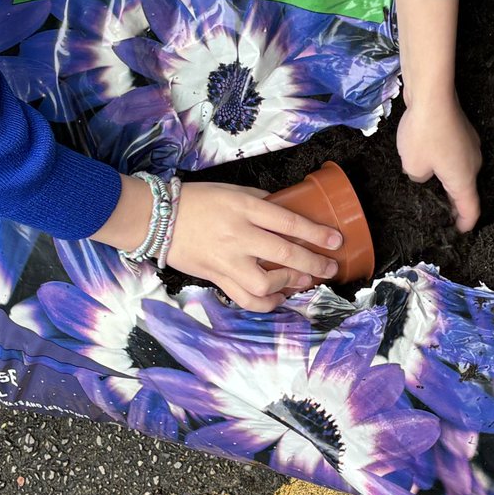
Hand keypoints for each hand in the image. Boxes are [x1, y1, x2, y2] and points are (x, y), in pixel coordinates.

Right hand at [165, 183, 342, 312]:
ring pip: (264, 284)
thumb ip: (262, 204)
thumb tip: (289, 215)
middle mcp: (238, 236)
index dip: (316, 234)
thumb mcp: (234, 192)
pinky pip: (245, 298)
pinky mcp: (216, 278)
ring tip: (303, 281)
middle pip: (284, 255)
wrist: (156, 218)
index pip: (288, 223)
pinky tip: (278, 298)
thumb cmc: (198, 199)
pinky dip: (265, 302)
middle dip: (313, 264)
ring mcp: (226, 261)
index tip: (336, 241)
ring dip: (289, 284)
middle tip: (329, 268)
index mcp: (244, 209)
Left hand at [397, 96, 482, 231]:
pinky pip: (456, 154)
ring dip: (448, 180)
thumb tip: (425, 173)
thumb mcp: (413, 167)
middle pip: (465, 190)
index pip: (470, 209)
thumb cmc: (424, 135)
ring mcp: (470, 145)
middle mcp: (473, 164)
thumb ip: (419, 180)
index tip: (459, 232)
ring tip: (430, 186)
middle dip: (453, 203)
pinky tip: (429, 158)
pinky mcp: (463, 131)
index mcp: (464, 179)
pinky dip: (446, 162)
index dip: (465, 224)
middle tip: (439, 212)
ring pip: (460, 170)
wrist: (433, 94)